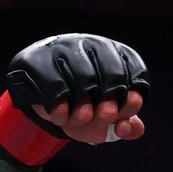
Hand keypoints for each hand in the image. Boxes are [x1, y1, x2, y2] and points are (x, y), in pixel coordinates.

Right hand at [0, 33, 149, 164]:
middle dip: (109, 107)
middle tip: (102, 119)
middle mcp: (91, 43)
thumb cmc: (82, 105)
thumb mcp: (107, 118)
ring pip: (84, 80)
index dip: (131, 100)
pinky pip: (55, 87)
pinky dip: (60, 109)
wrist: (41, 98)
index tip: (120, 116)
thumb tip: (127, 128)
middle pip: (113, 76)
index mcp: (115, 54)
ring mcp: (63, 47)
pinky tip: (60, 116)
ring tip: (79, 119)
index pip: (135, 72)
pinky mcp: (37, 58)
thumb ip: (127, 125)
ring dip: (84, 111)